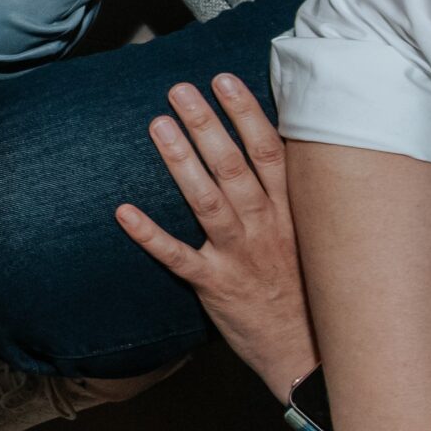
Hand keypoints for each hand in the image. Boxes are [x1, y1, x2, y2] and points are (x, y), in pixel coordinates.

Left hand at [117, 75, 316, 398]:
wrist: (307, 350)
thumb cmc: (300, 284)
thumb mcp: (302, 233)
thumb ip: (281, 194)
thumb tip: (260, 146)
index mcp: (289, 211)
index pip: (268, 152)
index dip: (246, 114)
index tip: (224, 80)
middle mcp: (266, 227)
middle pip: (235, 166)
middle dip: (208, 125)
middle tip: (180, 90)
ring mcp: (239, 255)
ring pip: (208, 201)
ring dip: (182, 162)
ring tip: (159, 125)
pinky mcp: (215, 285)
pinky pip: (178, 257)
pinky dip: (150, 235)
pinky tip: (123, 211)